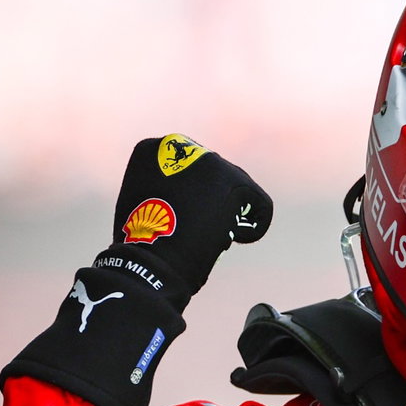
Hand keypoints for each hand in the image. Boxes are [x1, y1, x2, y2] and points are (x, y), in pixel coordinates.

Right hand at [96, 134, 271, 304]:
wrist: (150, 259)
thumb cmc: (143, 244)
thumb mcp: (145, 203)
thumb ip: (167, 188)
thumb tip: (195, 194)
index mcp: (156, 149)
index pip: (189, 170)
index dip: (189, 200)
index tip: (176, 219)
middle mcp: (184, 146)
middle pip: (216, 178)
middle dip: (213, 207)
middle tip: (196, 232)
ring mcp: (211, 161)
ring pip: (238, 191)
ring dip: (228, 217)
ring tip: (207, 237)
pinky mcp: (236, 182)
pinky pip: (262, 206)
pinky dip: (253, 228)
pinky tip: (232, 239)